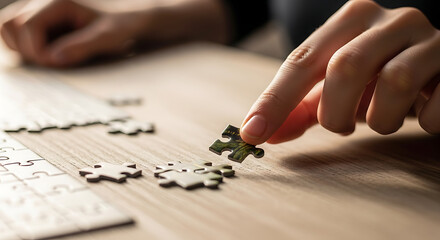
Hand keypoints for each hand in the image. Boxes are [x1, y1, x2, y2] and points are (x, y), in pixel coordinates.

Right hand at [0, 0, 228, 66]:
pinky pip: (24, 35)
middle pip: (9, 26)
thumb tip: (53, 59)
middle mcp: (45, 3)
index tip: (55, 63)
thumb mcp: (109, 37)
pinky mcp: (47, 23)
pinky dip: (30, 48)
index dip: (35, 50)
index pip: (25, 27)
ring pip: (11, 30)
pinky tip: (53, 56)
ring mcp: (43, 12)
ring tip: (51, 59)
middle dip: (25, 48)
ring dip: (24, 49)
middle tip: (51, 62)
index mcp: (58, 2)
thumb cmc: (123, 23)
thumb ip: (82, 46)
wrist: (134, 17)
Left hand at [240, 0, 439, 144]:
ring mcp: (430, 39)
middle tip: (337, 126)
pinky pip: (435, 106)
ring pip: (393, 83)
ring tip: (379, 120)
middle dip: (334, 111)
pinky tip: (418, 115)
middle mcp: (391, 20)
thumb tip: (258, 133)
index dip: (274, 101)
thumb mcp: (336, 88)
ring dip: (377, 119)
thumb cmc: (378, 78)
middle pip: (345, 66)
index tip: (252, 135)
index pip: (302, 61)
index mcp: (352, 19)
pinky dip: (420, 122)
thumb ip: (299, 107)